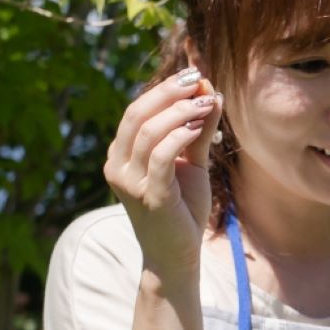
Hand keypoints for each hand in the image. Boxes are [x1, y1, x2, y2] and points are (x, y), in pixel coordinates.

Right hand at [104, 66, 222, 270]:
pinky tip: (200, 127)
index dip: (163, 90)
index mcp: (120, 154)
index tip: (193, 74)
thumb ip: (198, 130)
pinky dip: (181, 136)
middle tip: (199, 78)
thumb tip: (212, 91)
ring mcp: (129, 182)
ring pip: (150, 132)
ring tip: (207, 102)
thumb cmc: (182, 209)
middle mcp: (117, 165)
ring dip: (181, 112)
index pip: (136, 111)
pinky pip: (161, 156)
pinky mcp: (149, 196)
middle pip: (138, 114)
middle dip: (170, 92)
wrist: (178, 255)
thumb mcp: (191, 163)